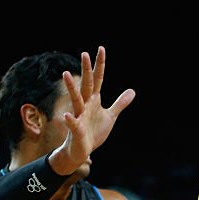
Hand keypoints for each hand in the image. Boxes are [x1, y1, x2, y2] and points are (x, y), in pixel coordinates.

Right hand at [50, 48, 134, 173]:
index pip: (98, 79)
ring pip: (75, 100)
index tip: (101, 48)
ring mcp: (79, 116)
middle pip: (86, 85)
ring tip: (66, 74)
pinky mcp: (76, 130)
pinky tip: (67, 115)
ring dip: (71, 88)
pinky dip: (70, 120)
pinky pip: (73, 124)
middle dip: (86, 70)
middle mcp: (85, 105)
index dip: (100, 65)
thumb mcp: (110, 116)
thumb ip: (120, 103)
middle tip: (84, 53)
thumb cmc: (94, 132)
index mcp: (94, 100)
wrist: (81, 151)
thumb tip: (132, 91)